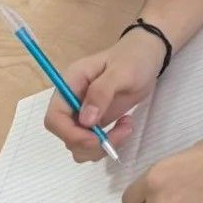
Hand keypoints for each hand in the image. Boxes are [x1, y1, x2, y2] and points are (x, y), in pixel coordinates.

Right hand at [45, 29, 169, 160]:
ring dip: (101, 146)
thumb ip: (102, 92)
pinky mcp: (95, 122)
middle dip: (90, 143)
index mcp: (71, 83)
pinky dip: (108, 144)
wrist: (148, 56)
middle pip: (66, 136)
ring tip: (126, 127)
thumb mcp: (122, 71)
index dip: (69, 133)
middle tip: (119, 134)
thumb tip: (85, 120)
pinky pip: (93, 144)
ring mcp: (83, 113)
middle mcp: (72, 101)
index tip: (94, 138)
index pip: (55, 117)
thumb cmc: (135, 58)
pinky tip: (125, 126)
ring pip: (78, 145)